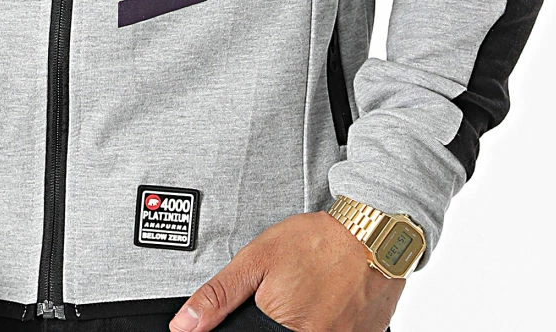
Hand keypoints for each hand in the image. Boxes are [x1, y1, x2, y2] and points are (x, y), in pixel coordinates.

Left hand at [169, 211, 404, 331]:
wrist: (372, 233)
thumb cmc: (316, 242)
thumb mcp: (256, 260)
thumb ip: (219, 295)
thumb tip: (183, 325)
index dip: (258, 322)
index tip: (272, 302)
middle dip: (280, 317)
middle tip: (294, 289)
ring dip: (307, 317)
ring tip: (311, 290)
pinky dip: (330, 319)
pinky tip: (330, 296)